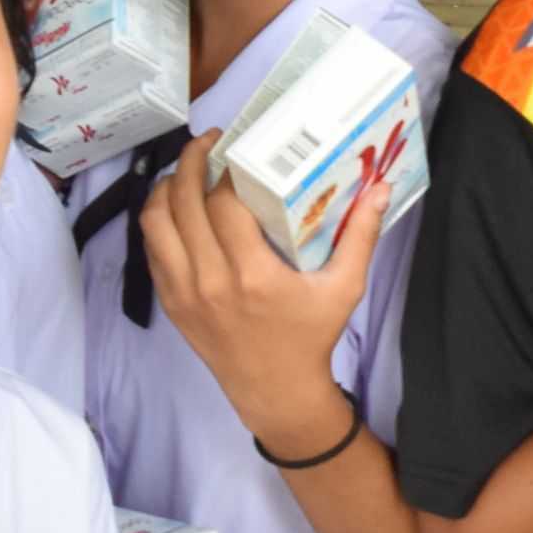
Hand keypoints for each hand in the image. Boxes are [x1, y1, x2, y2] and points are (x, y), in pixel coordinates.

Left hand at [140, 136, 382, 445]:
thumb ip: (361, 236)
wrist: (275, 390)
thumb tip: (381, 189)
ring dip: (166, 187)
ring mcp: (183, 292)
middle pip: (183, 202)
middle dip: (190, 162)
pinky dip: (158, 220)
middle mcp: (210, 281)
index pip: (223, 202)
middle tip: (208, 143)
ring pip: (155, 222)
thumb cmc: (311, 337)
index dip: (226, 169)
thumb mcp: (345, 288)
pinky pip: (152, 249)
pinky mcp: (171, 302)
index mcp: (252, 275)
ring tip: (186, 170)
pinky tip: (176, 206)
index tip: (237, 149)